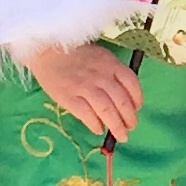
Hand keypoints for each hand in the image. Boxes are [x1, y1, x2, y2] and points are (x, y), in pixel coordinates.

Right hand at [29, 38, 144, 144]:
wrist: (47, 50)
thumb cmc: (76, 54)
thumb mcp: (100, 56)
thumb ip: (113, 73)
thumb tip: (125, 97)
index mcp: (110, 64)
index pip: (132, 84)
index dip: (137, 99)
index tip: (137, 109)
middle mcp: (100, 76)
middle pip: (121, 101)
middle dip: (129, 118)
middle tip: (130, 128)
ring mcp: (84, 87)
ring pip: (107, 111)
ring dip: (116, 126)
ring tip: (120, 135)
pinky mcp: (69, 97)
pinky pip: (87, 115)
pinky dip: (95, 125)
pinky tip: (98, 129)